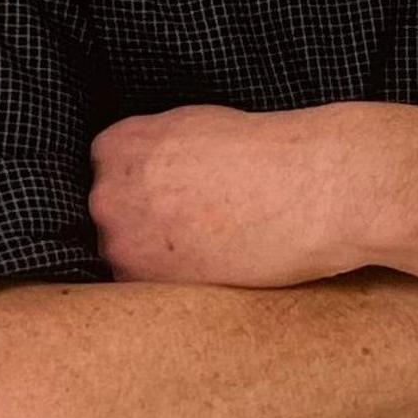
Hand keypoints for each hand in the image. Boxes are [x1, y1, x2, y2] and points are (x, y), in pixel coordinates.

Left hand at [89, 101, 402, 288]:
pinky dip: (170, 288)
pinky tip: (210, 271)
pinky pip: (144, 291)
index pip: (107, 176)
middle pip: (110, 219)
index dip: (142, 192)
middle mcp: (106, 192)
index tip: (171, 201)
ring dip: (154, 261)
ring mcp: (121, 241)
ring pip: (124, 258)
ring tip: (206, 252)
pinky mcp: (147, 285)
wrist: (310, 188)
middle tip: (193, 229)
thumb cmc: (268, 153)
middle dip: (143, 226)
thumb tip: (148, 173)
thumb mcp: (196, 126)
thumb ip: (157, 150)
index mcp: (116, 145)